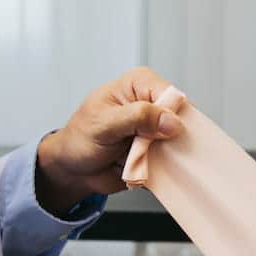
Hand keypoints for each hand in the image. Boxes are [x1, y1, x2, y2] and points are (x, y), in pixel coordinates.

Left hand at [36, 67, 186, 214]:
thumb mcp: (104, 124)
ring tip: (143, 160)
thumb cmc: (80, 140)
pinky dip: (165, 168)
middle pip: (181, 118)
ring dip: (167, 156)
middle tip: (148, 149)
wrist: (73, 170)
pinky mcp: (159, 150)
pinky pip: (174, 160)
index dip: (170, 115)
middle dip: (171, 138)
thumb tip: (171, 121)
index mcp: (139, 85)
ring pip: (180, 142)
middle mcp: (151, 104)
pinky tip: (147, 169)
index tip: (158, 134)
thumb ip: (138, 117)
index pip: (170, 95)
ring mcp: (157, 129)